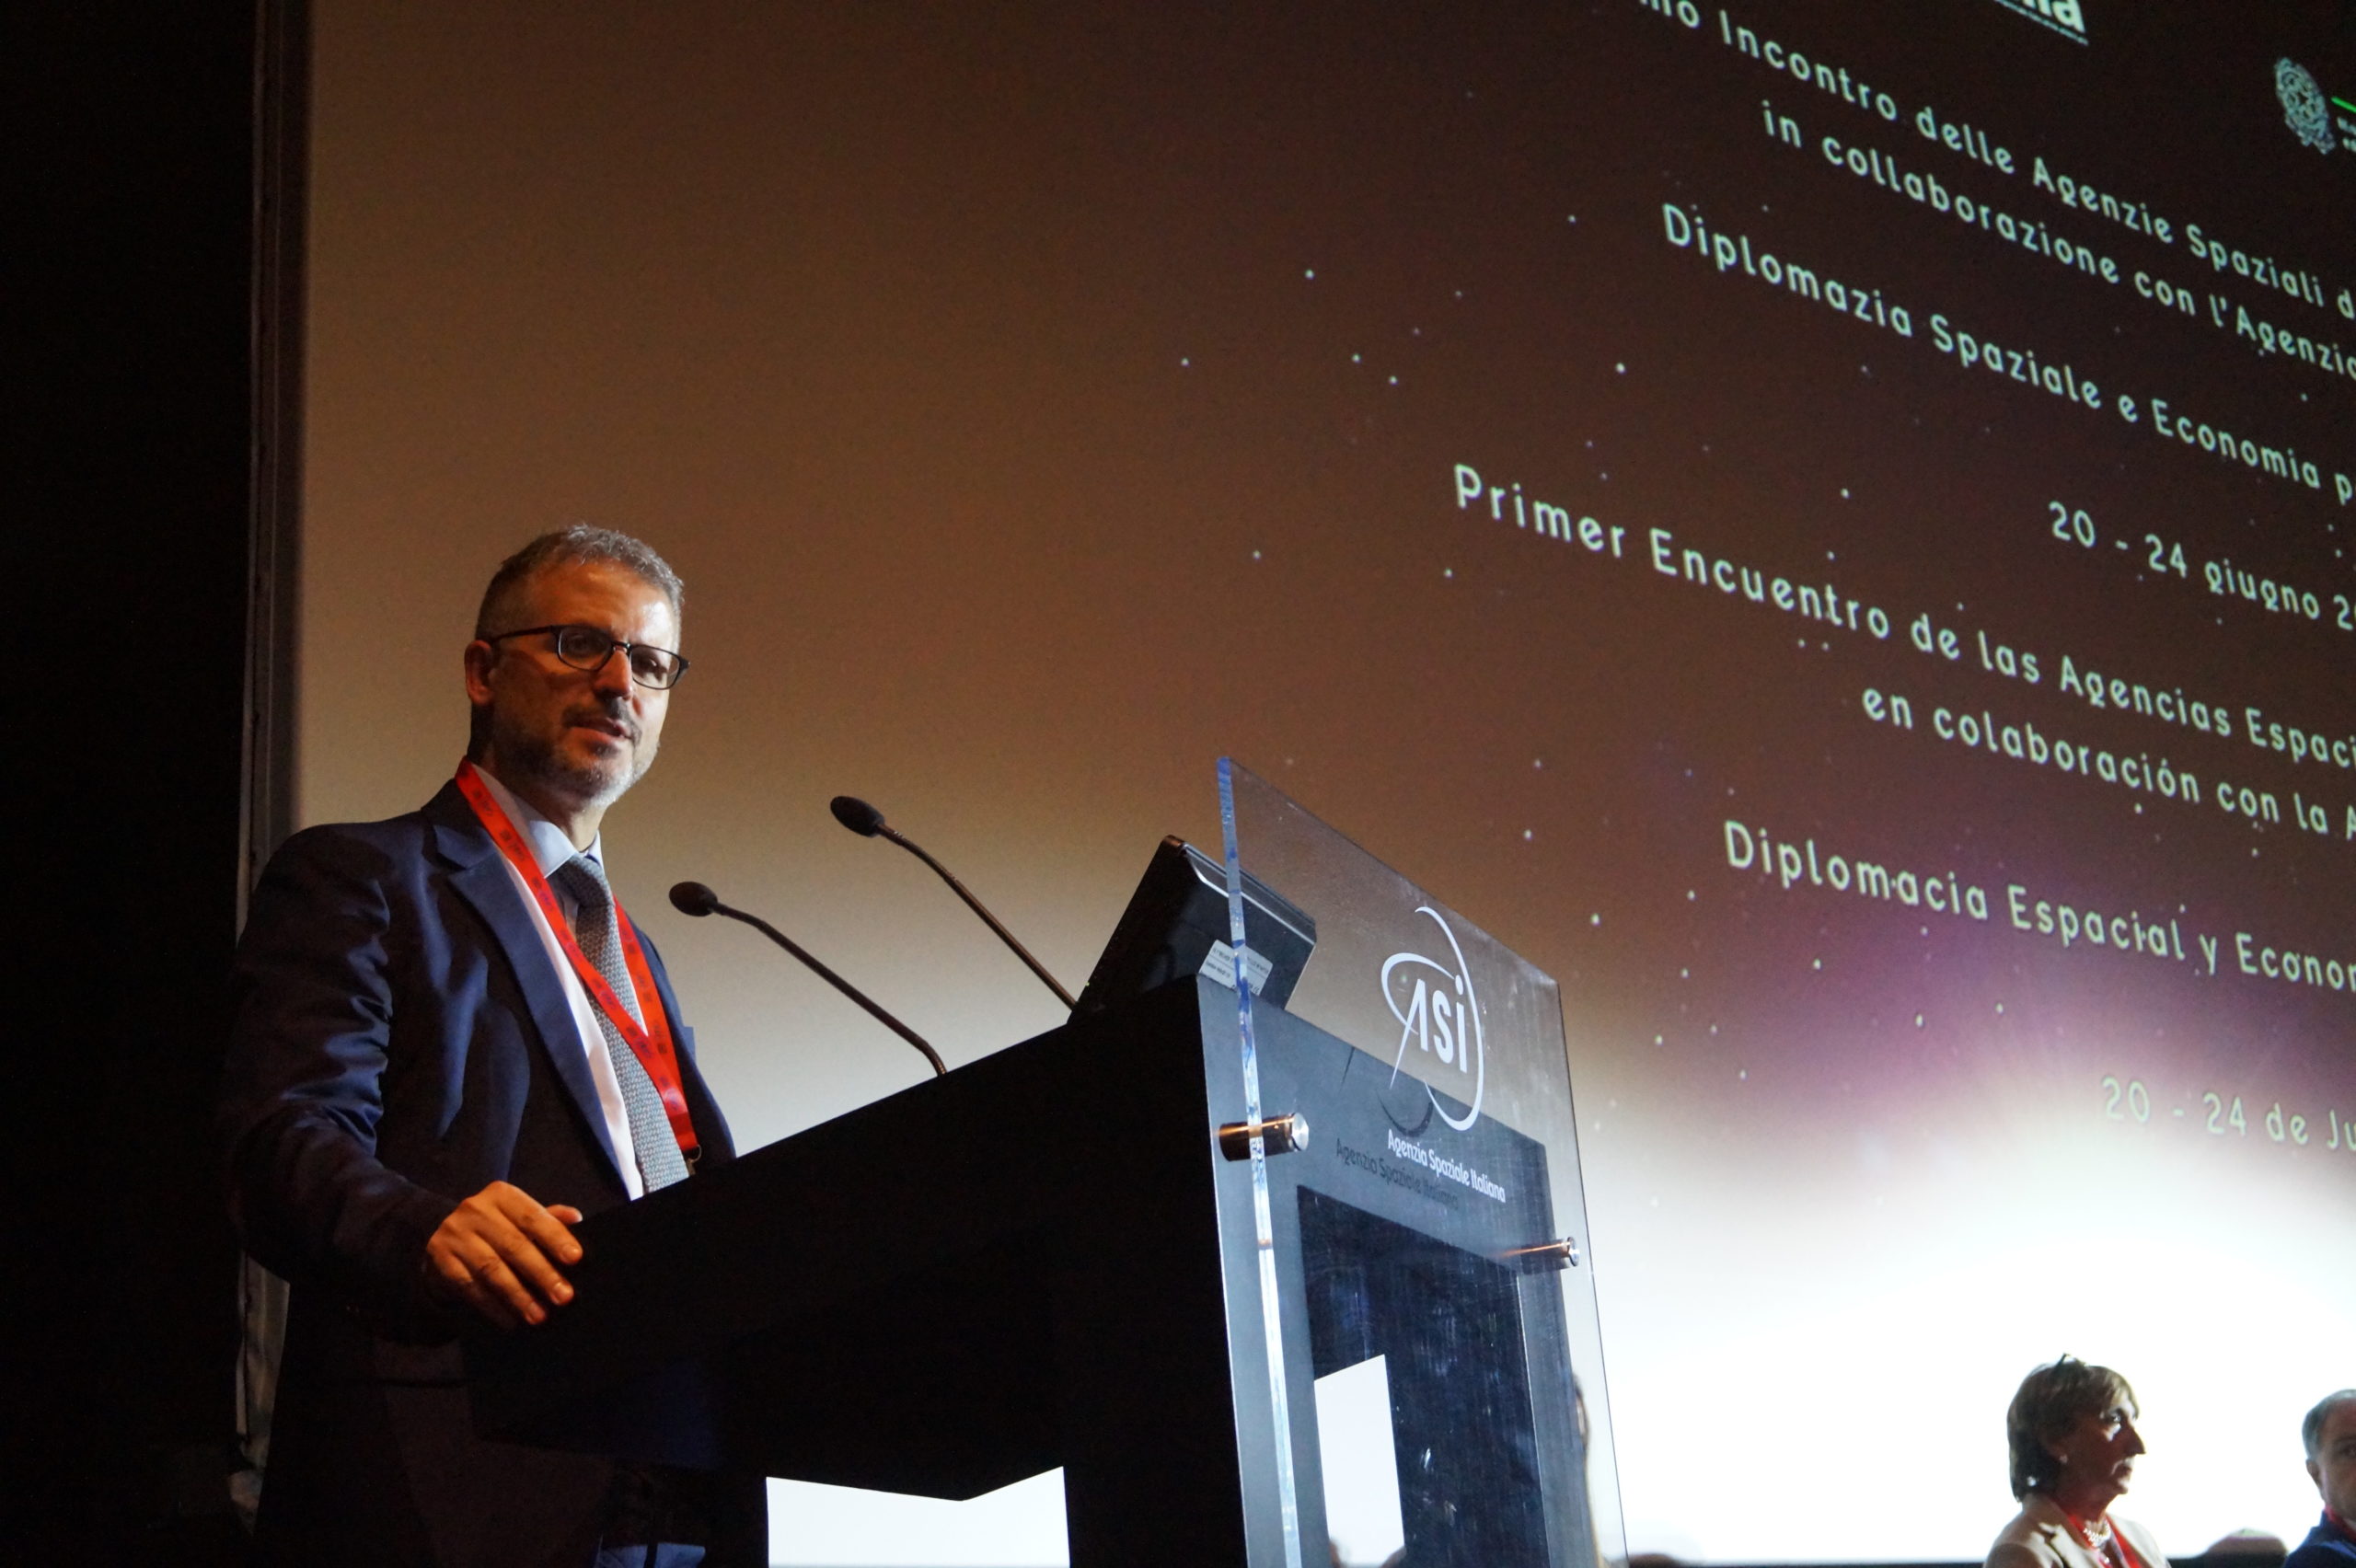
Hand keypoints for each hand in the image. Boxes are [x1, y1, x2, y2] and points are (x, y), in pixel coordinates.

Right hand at [420, 1180, 583, 1328]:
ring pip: (491, 1269)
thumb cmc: (495, 1226)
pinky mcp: (442, 1259)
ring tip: (539, 1315)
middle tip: (563, 1296)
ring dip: (518, 1296)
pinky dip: (493, 1306)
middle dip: (541, 1273)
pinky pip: (471, 1287)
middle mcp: (475, 1210)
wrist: (445, 1234)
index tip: (576, 1258)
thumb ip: (547, 1217)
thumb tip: (575, 1218)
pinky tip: (511, 1320)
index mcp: (501, 1195)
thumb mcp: (518, 1215)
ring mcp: (455, 1235)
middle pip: (514, 1245)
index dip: (555, 1237)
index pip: (533, 1216)